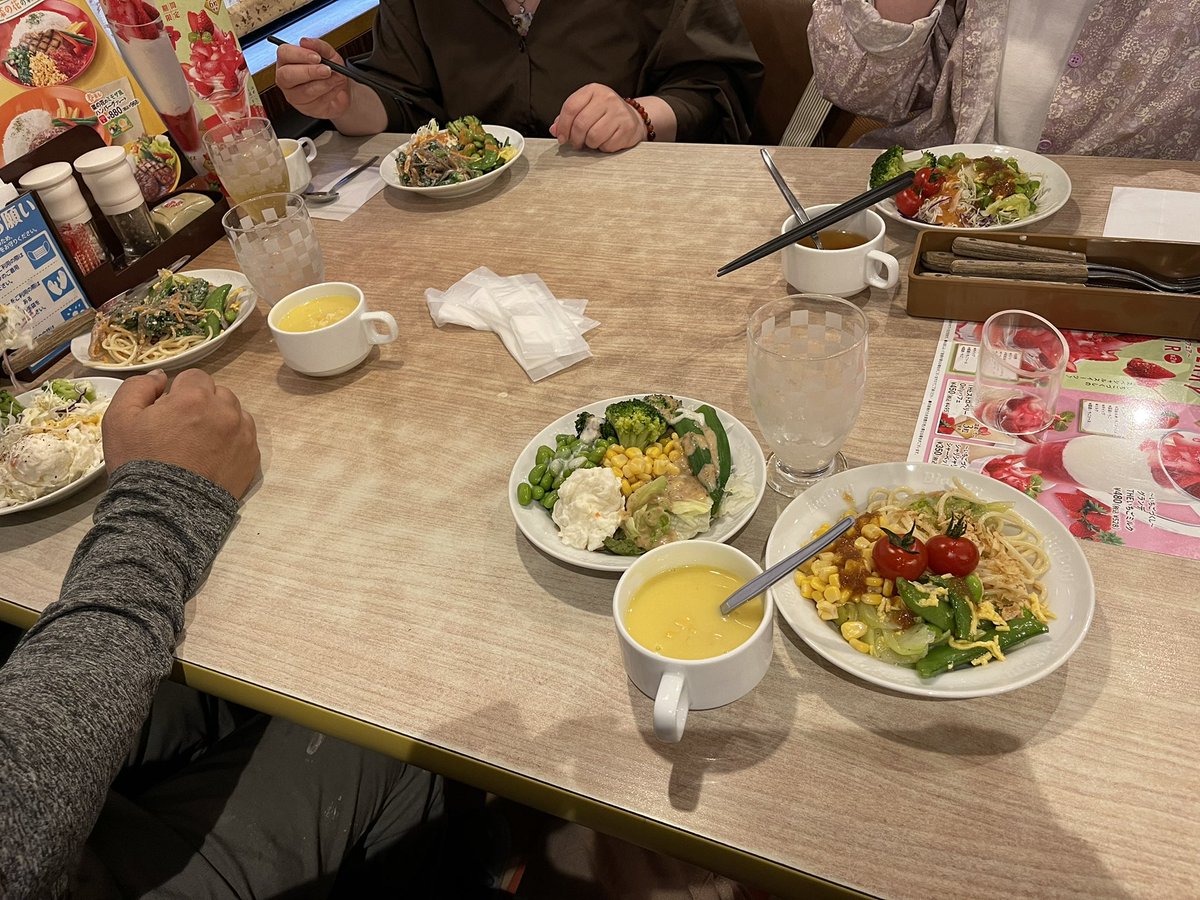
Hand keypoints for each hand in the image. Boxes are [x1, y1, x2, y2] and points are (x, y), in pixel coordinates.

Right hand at [102, 370, 259, 500]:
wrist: (165, 510)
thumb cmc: (139, 462)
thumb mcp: (119, 418)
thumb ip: (138, 387)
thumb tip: (160, 376)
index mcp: (195, 397)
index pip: (194, 377)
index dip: (179, 392)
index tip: (168, 412)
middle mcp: (226, 411)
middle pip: (217, 394)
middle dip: (201, 404)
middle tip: (182, 429)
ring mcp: (243, 435)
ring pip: (234, 413)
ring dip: (220, 420)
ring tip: (199, 443)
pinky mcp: (252, 457)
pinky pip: (245, 437)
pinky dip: (232, 441)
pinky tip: (213, 457)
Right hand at [275, 37, 351, 120]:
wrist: (342, 91)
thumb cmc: (330, 72)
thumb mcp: (329, 54)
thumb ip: (319, 46)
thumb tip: (305, 41)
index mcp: (287, 61)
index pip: (284, 54)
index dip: (300, 55)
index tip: (317, 57)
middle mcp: (286, 79)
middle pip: (287, 75)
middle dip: (309, 72)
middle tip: (327, 69)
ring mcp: (294, 96)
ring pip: (303, 91)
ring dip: (324, 83)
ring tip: (336, 78)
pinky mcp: (306, 109)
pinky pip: (317, 102)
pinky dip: (330, 93)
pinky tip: (335, 88)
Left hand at [550, 83, 645, 152]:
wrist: (632, 117)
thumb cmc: (604, 114)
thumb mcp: (586, 108)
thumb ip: (568, 118)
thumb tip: (555, 129)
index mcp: (593, 90)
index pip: (571, 107)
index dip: (563, 126)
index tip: (561, 137)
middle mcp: (607, 98)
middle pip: (581, 124)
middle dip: (575, 138)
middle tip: (577, 143)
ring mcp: (619, 112)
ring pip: (593, 137)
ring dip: (589, 144)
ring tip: (592, 141)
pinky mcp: (628, 128)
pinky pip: (607, 145)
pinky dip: (603, 148)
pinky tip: (605, 142)